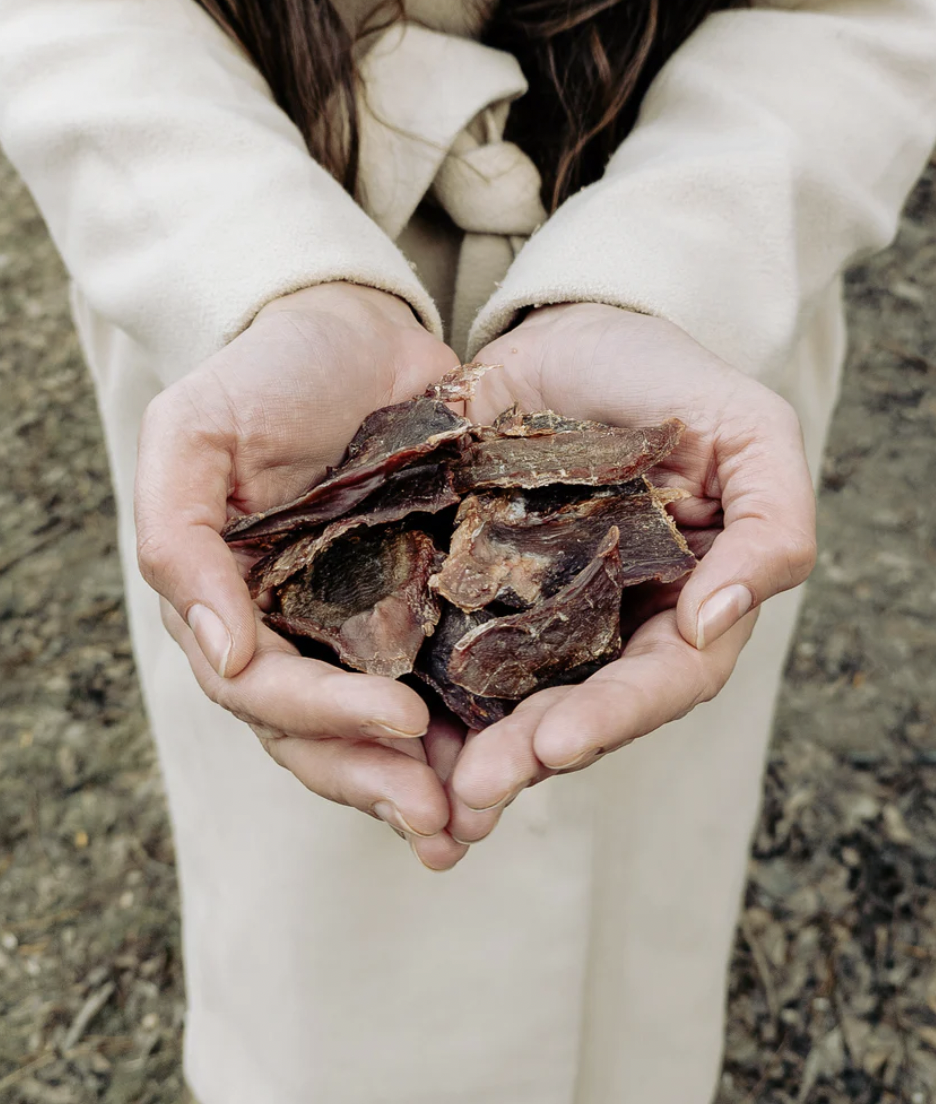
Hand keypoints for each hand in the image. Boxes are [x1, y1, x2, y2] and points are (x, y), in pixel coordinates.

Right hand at [135, 282, 467, 869]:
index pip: (262, 689)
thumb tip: (221, 651)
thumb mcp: (193, 434)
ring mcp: (361, 626)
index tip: (397, 717)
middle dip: (376, 780)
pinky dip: (472, 725)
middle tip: (440, 821)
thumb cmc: (265, 374)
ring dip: (424, 781)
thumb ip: (178, 537)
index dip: (321, 714)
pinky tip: (514, 756)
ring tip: (475, 823)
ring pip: (381, 729)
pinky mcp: (427, 604)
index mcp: (233, 605)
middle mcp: (294, 632)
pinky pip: (445, 678)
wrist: (352, 330)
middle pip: (321, 736)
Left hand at [447, 303, 815, 844]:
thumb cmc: (669, 379)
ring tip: (428, 785)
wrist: (569, 334)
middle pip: (577, 708)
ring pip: (507, 698)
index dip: (615, 718)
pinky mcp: (469, 587)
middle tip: (476, 788)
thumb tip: (717, 622)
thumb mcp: (751, 432)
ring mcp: (534, 613)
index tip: (557, 743)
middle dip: (529, 753)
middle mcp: (607, 627)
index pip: (661, 680)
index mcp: (681, 606)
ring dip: (471, 748)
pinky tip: (383, 722)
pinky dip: (419, 689)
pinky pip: (443, 644)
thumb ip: (771, 524)